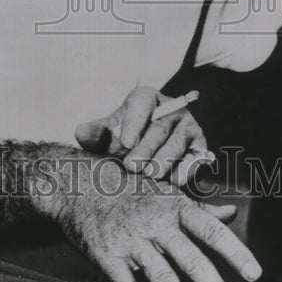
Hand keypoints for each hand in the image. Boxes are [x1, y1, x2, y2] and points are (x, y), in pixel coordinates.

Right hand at [38, 155, 260, 281]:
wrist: (76, 183)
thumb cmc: (127, 186)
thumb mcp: (164, 189)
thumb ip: (199, 207)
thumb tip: (232, 214)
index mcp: (173, 205)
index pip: (210, 229)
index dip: (234, 250)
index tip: (254, 273)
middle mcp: (155, 222)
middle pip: (190, 258)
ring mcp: (131, 239)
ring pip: (160, 276)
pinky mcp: (108, 255)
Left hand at [75, 85, 212, 186]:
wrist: (153, 148)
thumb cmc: (127, 136)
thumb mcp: (110, 131)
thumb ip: (95, 133)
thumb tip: (80, 133)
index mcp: (147, 98)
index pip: (141, 103)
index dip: (134, 121)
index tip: (124, 141)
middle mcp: (172, 109)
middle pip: (159, 128)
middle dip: (145, 148)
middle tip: (131, 166)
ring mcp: (189, 127)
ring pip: (177, 144)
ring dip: (163, 160)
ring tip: (149, 175)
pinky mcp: (200, 148)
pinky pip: (195, 159)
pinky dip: (185, 171)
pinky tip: (172, 183)